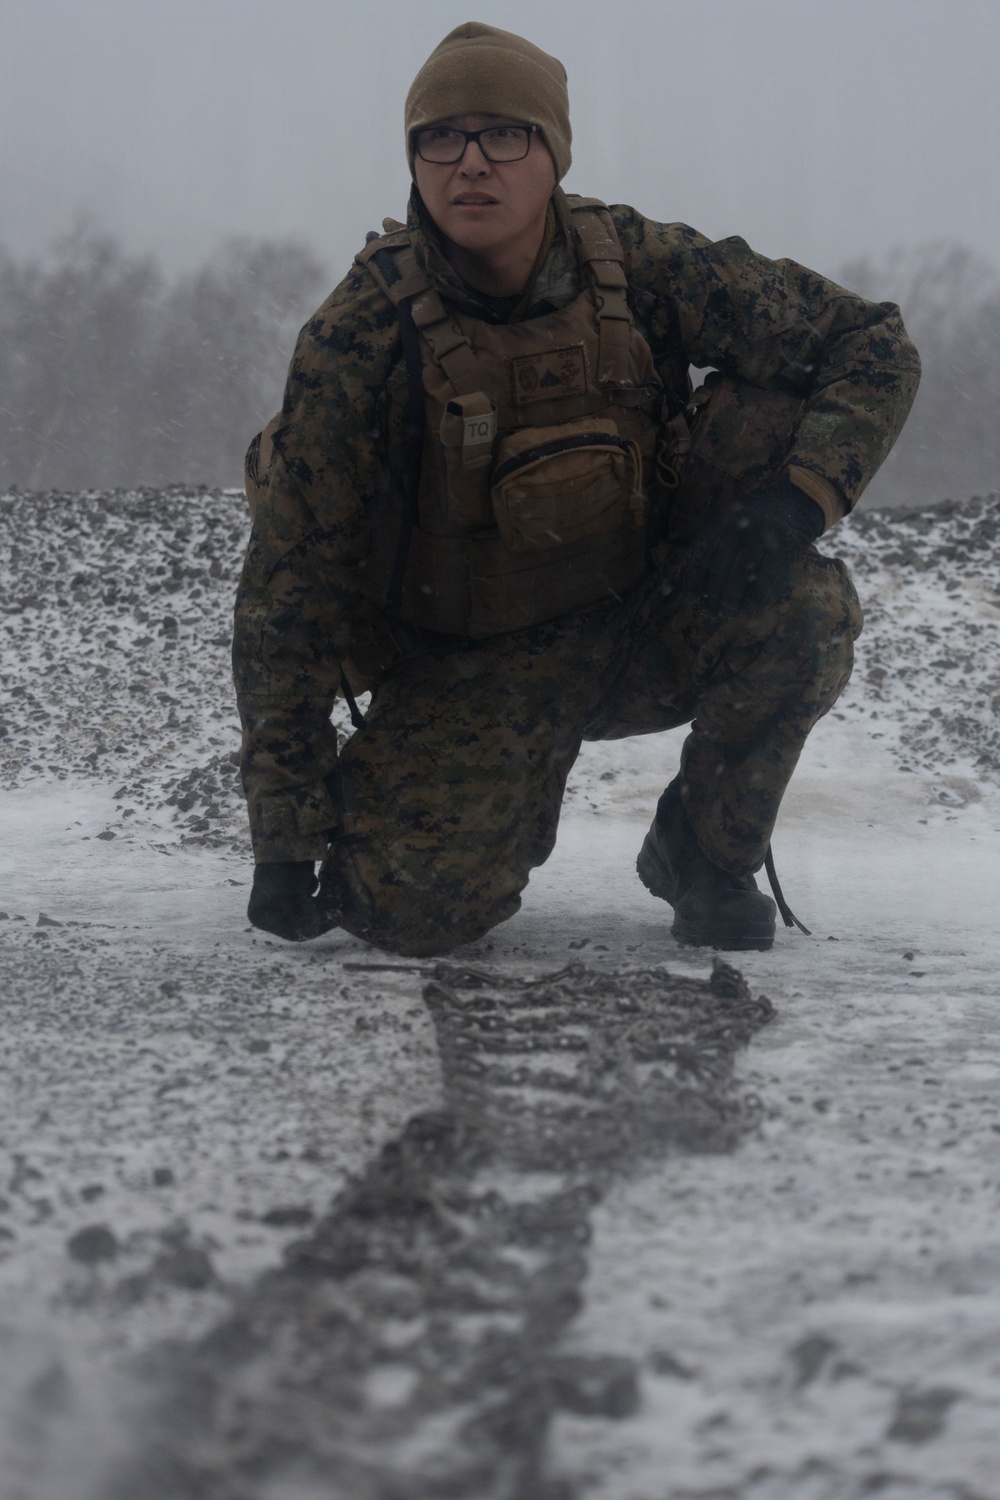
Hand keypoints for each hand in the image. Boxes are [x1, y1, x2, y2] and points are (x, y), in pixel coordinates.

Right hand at [247, 861, 335, 941]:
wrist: (285, 837)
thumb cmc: (282, 869)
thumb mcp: (291, 894)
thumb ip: (301, 914)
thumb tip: (309, 933)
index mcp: (261, 915)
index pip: (291, 932)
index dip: (315, 928)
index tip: (334, 918)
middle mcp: (269, 909)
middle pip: (302, 921)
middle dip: (322, 914)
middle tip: (340, 909)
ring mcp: (282, 898)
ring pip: (310, 908)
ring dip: (325, 903)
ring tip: (339, 896)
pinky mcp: (294, 886)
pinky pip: (312, 896)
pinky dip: (322, 892)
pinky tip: (331, 883)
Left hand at [681, 476, 824, 614]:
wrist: (792, 506)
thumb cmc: (751, 524)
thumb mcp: (728, 525)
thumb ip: (709, 547)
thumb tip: (686, 582)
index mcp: (723, 521)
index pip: (703, 552)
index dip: (695, 577)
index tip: (691, 596)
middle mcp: (740, 527)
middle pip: (720, 565)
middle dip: (712, 592)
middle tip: (708, 611)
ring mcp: (762, 538)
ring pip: (741, 572)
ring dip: (730, 597)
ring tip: (725, 613)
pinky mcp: (781, 551)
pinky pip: (765, 578)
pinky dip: (755, 597)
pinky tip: (748, 609)